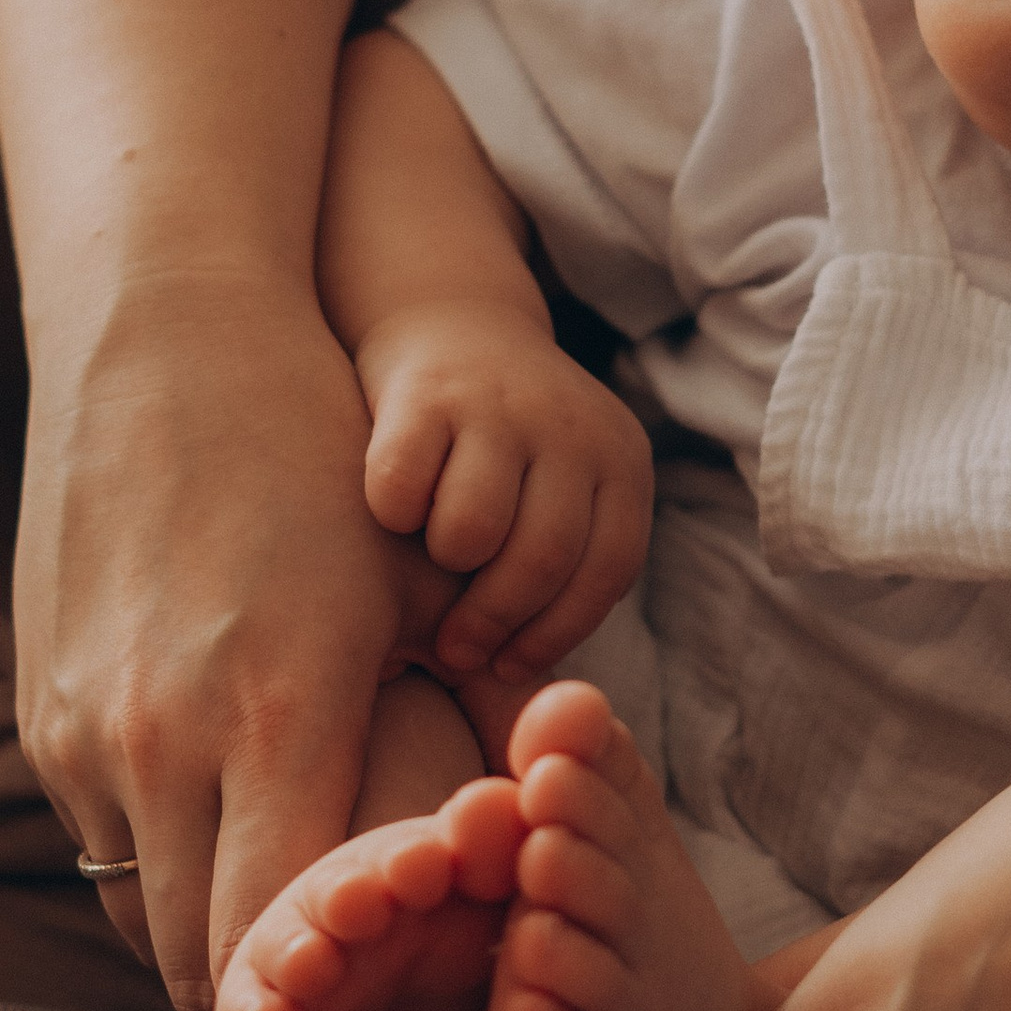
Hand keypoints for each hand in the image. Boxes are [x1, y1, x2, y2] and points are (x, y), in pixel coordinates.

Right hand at [16, 270, 443, 1010]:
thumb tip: (457, 841)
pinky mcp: (36, 709)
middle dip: (267, 977)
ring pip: (136, 908)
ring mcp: (83, 732)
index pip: (280, 941)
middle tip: (331, 966)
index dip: (326, 983)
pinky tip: (213, 812)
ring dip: (199, 918)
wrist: (168, 343)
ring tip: (274, 893)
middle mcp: (163, 744)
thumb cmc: (322, 463)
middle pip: (197, 960)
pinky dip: (152, 852)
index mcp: (278, 721)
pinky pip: (97, 837)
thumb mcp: (402, 598)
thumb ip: (416, 735)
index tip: (374, 978)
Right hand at [354, 303, 652, 687]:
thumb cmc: (503, 447)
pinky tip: (389, 507)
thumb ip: (561, 564)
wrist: (450, 323)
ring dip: (444, 563)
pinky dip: (390, 514)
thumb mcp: (559, 490)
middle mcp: (572, 427)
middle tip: (456, 649)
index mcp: (620, 459)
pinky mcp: (426, 393)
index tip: (510, 666)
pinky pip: (402, 492)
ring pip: (473, 532)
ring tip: (432, 556)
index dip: (558, 632)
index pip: (608, 569)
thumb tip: (524, 687)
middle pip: (542, 560)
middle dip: (493, 621)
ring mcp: (501, 405)